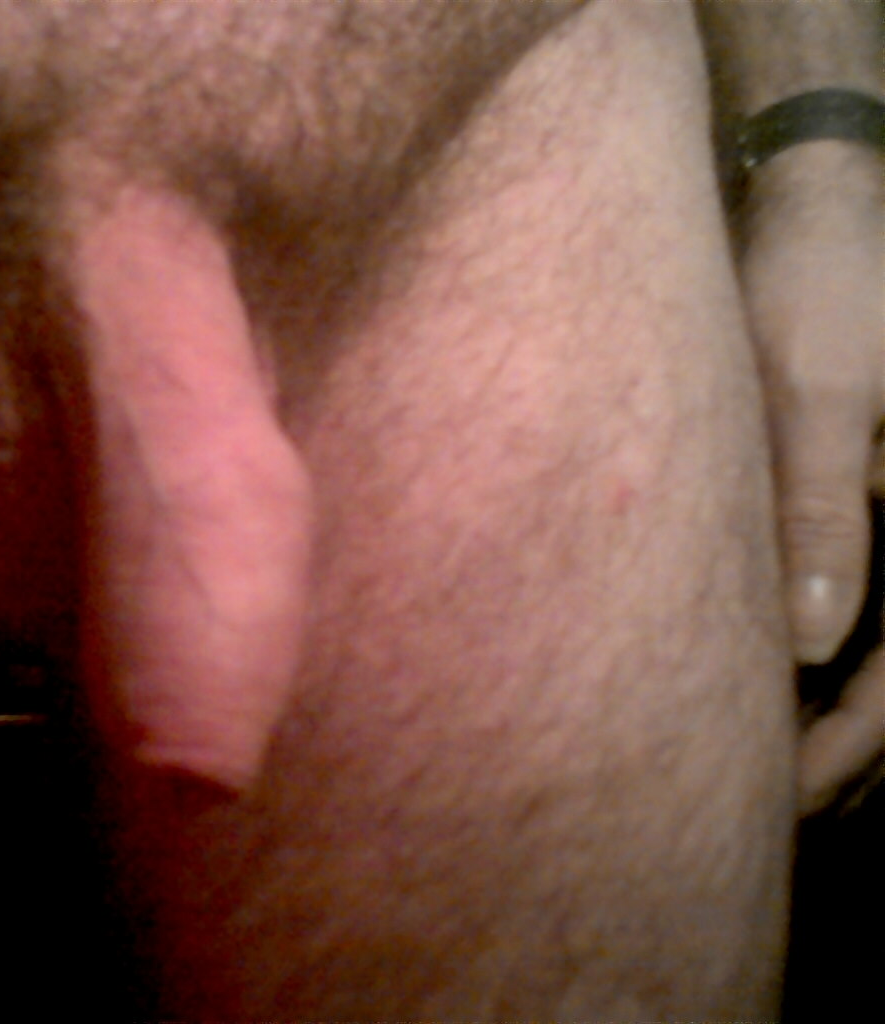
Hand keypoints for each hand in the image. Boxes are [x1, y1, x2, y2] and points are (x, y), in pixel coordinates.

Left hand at [737, 140, 882, 814]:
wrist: (817, 203)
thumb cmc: (821, 279)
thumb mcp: (817, 390)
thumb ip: (819, 509)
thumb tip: (808, 644)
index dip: (855, 740)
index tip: (781, 792)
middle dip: (841, 746)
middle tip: (760, 804)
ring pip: (878, 642)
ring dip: (828, 710)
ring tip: (759, 768)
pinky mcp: (857, 493)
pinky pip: (853, 594)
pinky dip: (814, 652)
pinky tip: (761, 681)